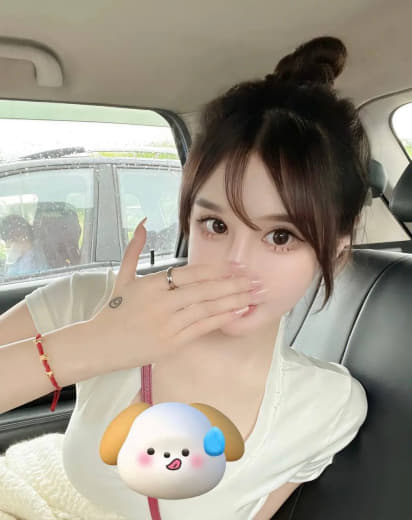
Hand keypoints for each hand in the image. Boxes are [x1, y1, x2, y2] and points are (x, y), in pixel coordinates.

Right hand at [91, 217, 267, 368]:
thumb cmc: (114, 311)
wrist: (98, 344)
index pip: (190, 272)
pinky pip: (201, 328)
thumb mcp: (122, 277)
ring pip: (207, 308)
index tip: (236, 266)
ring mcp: (167, 323)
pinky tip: (237, 313)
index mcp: (151, 283)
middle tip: (255, 280)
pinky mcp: (171, 342)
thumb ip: (135, 249)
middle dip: (234, 284)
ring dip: (234, 301)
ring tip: (253, 296)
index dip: (216, 269)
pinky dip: (221, 319)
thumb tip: (142, 222)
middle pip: (204, 289)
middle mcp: (161, 301)